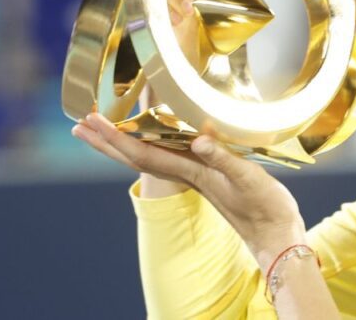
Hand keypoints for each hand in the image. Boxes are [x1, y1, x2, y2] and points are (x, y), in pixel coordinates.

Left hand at [72, 112, 306, 266]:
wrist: (276, 235)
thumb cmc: (266, 209)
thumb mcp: (250, 180)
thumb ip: (225, 160)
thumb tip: (200, 140)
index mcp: (192, 172)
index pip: (143, 153)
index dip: (116, 137)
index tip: (93, 121)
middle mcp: (188, 173)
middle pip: (135, 156)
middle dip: (106, 141)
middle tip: (79, 124)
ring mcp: (195, 175)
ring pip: (147, 157)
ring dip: (121, 144)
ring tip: (100, 130)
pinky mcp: (206, 174)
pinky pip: (166, 156)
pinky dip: (149, 144)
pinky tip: (150, 138)